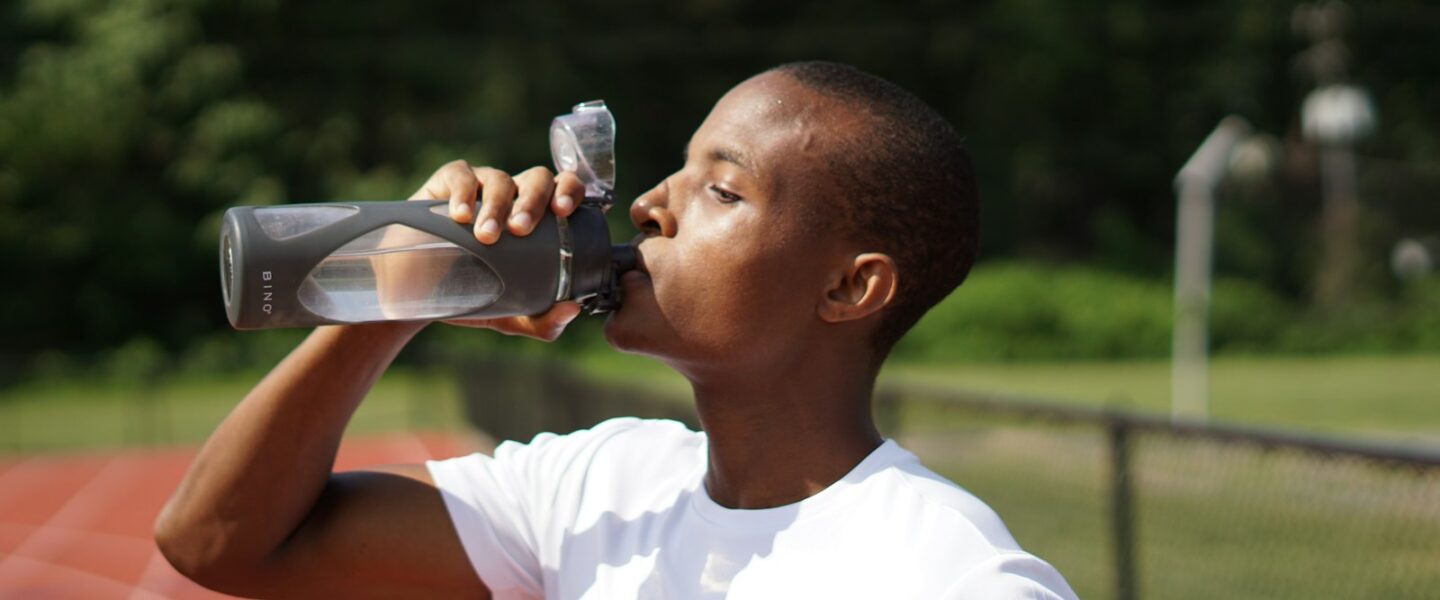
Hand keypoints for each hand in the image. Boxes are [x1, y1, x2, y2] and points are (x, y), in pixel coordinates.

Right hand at [405, 160, 585, 340]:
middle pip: (537, 179)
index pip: (565, 189)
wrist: (421, 293)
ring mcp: (482, 186)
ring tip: (486, 235)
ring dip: (497, 206)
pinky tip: (460, 215)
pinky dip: (463, 193)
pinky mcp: (447, 183)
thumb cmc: (475, 294)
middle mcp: (516, 196)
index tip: (563, 211)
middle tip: (520, 230)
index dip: (570, 191)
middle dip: (533, 201)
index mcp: (540, 218)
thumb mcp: (511, 314)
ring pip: (500, 180)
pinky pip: (461, 175)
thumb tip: (571, 310)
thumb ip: (543, 322)